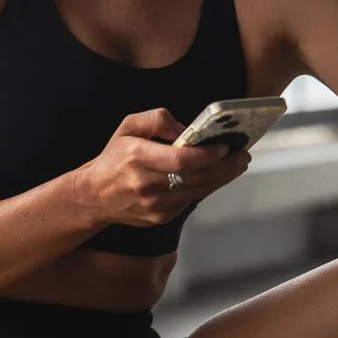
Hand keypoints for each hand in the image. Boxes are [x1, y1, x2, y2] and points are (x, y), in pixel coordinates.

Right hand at [71, 109, 249, 230]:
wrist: (94, 196)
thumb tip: (186, 130)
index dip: (207, 155)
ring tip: (238, 164)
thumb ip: (157, 119)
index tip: (225, 146)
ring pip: (198, 191)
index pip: (180, 159)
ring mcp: (154, 205)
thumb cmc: (114, 158)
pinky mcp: (160, 217)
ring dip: (222, 178)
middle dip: (225, 166)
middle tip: (243, 154)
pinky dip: (206, 187)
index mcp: (137, 157)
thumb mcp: (128, 126)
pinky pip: (190, 200)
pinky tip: (217, 175)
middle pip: (196, 177)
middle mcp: (146, 184)